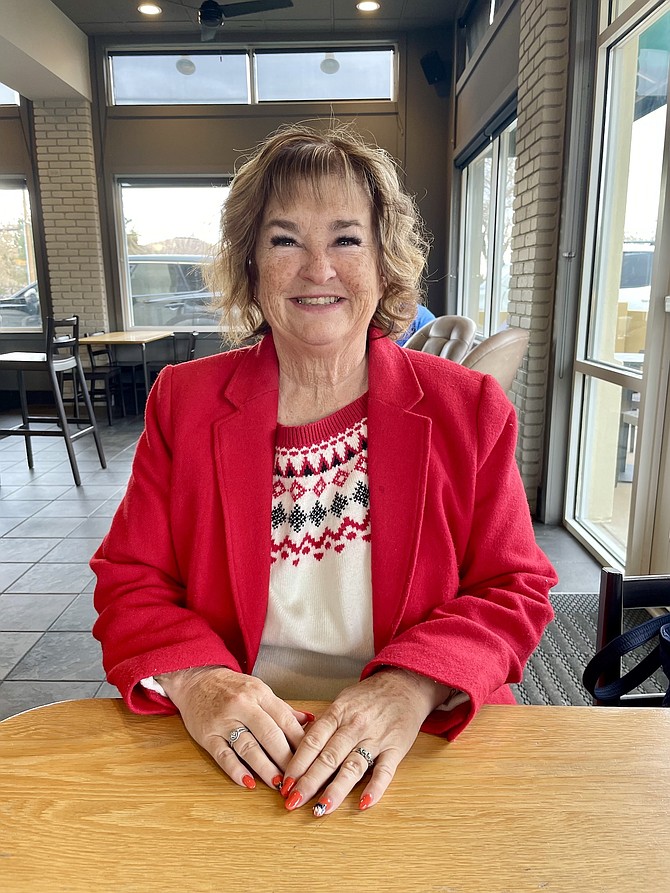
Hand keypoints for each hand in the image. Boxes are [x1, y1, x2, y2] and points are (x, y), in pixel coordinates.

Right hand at [156, 666, 311, 790]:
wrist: (196, 680)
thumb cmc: (232, 688)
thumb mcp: (259, 690)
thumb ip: (282, 708)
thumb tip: (309, 721)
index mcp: (259, 694)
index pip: (285, 720)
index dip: (300, 741)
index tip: (311, 759)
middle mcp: (242, 706)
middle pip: (269, 735)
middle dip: (286, 759)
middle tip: (298, 778)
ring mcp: (224, 721)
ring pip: (248, 747)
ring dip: (265, 768)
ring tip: (278, 784)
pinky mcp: (207, 735)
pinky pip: (223, 755)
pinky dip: (236, 770)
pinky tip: (247, 782)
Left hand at [279, 668, 451, 814]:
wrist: (404, 684)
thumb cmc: (368, 696)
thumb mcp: (341, 702)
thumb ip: (323, 725)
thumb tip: (297, 748)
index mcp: (338, 713)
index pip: (312, 741)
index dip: (297, 764)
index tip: (284, 784)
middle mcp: (355, 726)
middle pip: (328, 757)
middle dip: (308, 782)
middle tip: (292, 801)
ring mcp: (376, 738)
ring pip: (353, 766)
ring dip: (336, 790)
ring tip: (321, 809)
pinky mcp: (396, 748)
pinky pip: (385, 771)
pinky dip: (375, 788)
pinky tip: (364, 804)